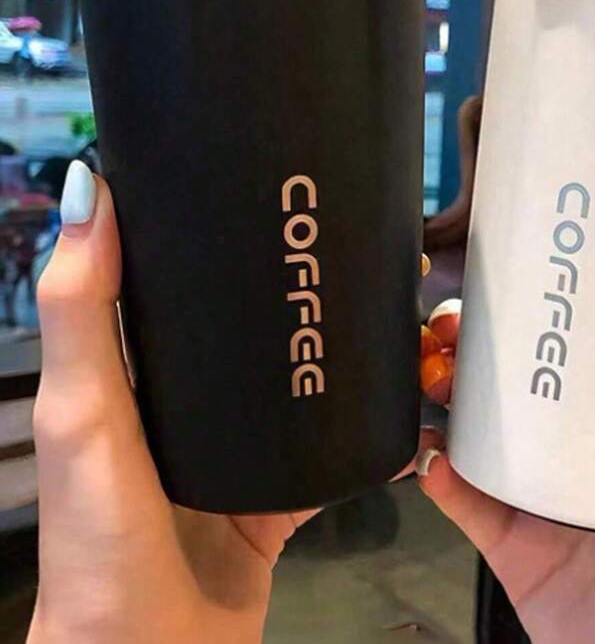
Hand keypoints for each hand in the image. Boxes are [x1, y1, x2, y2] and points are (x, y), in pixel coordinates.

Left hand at [27, 162, 421, 643]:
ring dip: (336, 341)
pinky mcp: (281, 492)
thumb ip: (84, 309)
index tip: (255, 163)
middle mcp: (186, 398)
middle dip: (291, 275)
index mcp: (130, 367)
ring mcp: (237, 446)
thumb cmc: (100, 536)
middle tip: (350, 225)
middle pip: (244, 319)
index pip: (166, 271)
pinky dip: (367, 422)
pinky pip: (333, 446)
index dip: (201, 217)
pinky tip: (404, 385)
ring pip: (296, 375)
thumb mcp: (84, 411)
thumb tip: (88, 186)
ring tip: (387, 291)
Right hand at [417, 293, 594, 643]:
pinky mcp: (519, 553)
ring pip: (489, 430)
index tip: (544, 265)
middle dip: (489, 341)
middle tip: (465, 318)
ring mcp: (556, 506)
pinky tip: (432, 451)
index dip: (574, 306)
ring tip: (437, 370)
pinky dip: (439, 471)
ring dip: (452, 392)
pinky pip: (468, 501)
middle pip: (534, 382)